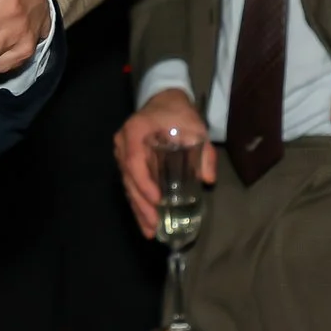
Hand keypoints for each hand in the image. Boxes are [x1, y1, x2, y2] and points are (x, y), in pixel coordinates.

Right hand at [116, 89, 214, 237]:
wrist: (164, 99)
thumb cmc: (178, 112)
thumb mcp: (196, 127)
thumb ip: (204, 152)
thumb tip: (208, 179)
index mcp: (135, 131)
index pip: (134, 161)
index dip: (143, 183)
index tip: (157, 200)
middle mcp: (123, 143)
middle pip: (128, 179)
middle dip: (141, 205)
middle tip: (153, 226)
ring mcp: (122, 153)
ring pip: (128, 185)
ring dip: (138, 209)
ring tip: (150, 231)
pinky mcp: (127, 161)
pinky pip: (131, 184)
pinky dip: (138, 202)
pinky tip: (146, 220)